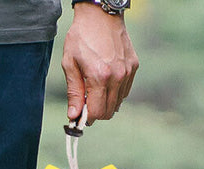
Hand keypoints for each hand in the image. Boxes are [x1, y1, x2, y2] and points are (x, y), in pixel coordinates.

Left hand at [62, 4, 138, 123]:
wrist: (100, 14)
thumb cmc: (81, 38)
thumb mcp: (70, 65)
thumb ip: (73, 92)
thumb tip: (73, 116)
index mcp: (100, 77)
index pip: (96, 113)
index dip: (85, 118)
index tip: (78, 116)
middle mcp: (117, 76)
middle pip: (108, 112)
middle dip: (95, 113)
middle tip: (85, 104)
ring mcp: (128, 71)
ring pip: (117, 104)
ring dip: (105, 103)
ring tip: (94, 90)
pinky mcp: (133, 66)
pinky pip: (124, 91)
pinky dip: (114, 93)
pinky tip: (105, 83)